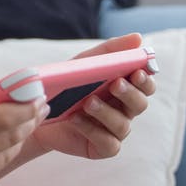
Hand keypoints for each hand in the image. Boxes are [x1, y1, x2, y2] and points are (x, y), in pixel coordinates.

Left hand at [32, 33, 156, 158]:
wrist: (39, 110)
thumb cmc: (68, 85)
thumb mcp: (86, 63)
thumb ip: (111, 50)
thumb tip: (138, 38)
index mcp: (125, 88)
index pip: (146, 84)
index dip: (146, 79)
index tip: (137, 72)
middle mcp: (124, 110)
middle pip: (140, 104)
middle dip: (129, 94)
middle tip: (115, 84)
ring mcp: (114, 130)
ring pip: (123, 125)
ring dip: (106, 112)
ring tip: (88, 102)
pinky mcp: (102, 147)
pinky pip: (108, 143)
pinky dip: (92, 130)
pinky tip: (76, 119)